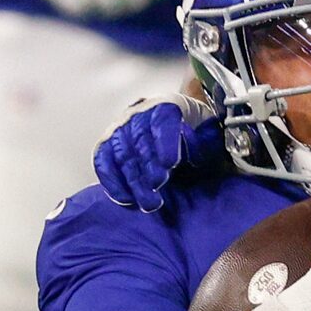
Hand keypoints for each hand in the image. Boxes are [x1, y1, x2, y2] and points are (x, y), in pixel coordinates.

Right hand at [95, 96, 225, 210]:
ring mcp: (119, 129)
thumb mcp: (208, 131)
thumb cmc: (192, 131)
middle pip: (139, 140)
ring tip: (149, 203)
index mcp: (167, 107)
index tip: (170, 163)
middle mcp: (139, 114)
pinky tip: (126, 199)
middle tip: (158, 187)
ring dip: (134, 181)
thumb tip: (195, 155)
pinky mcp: (106, 145)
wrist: (169, 124)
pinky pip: (102, 162)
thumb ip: (207, 141)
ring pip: (121, 154)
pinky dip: (112, 182)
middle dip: (148, 167)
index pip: (163, 120)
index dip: (165, 142)